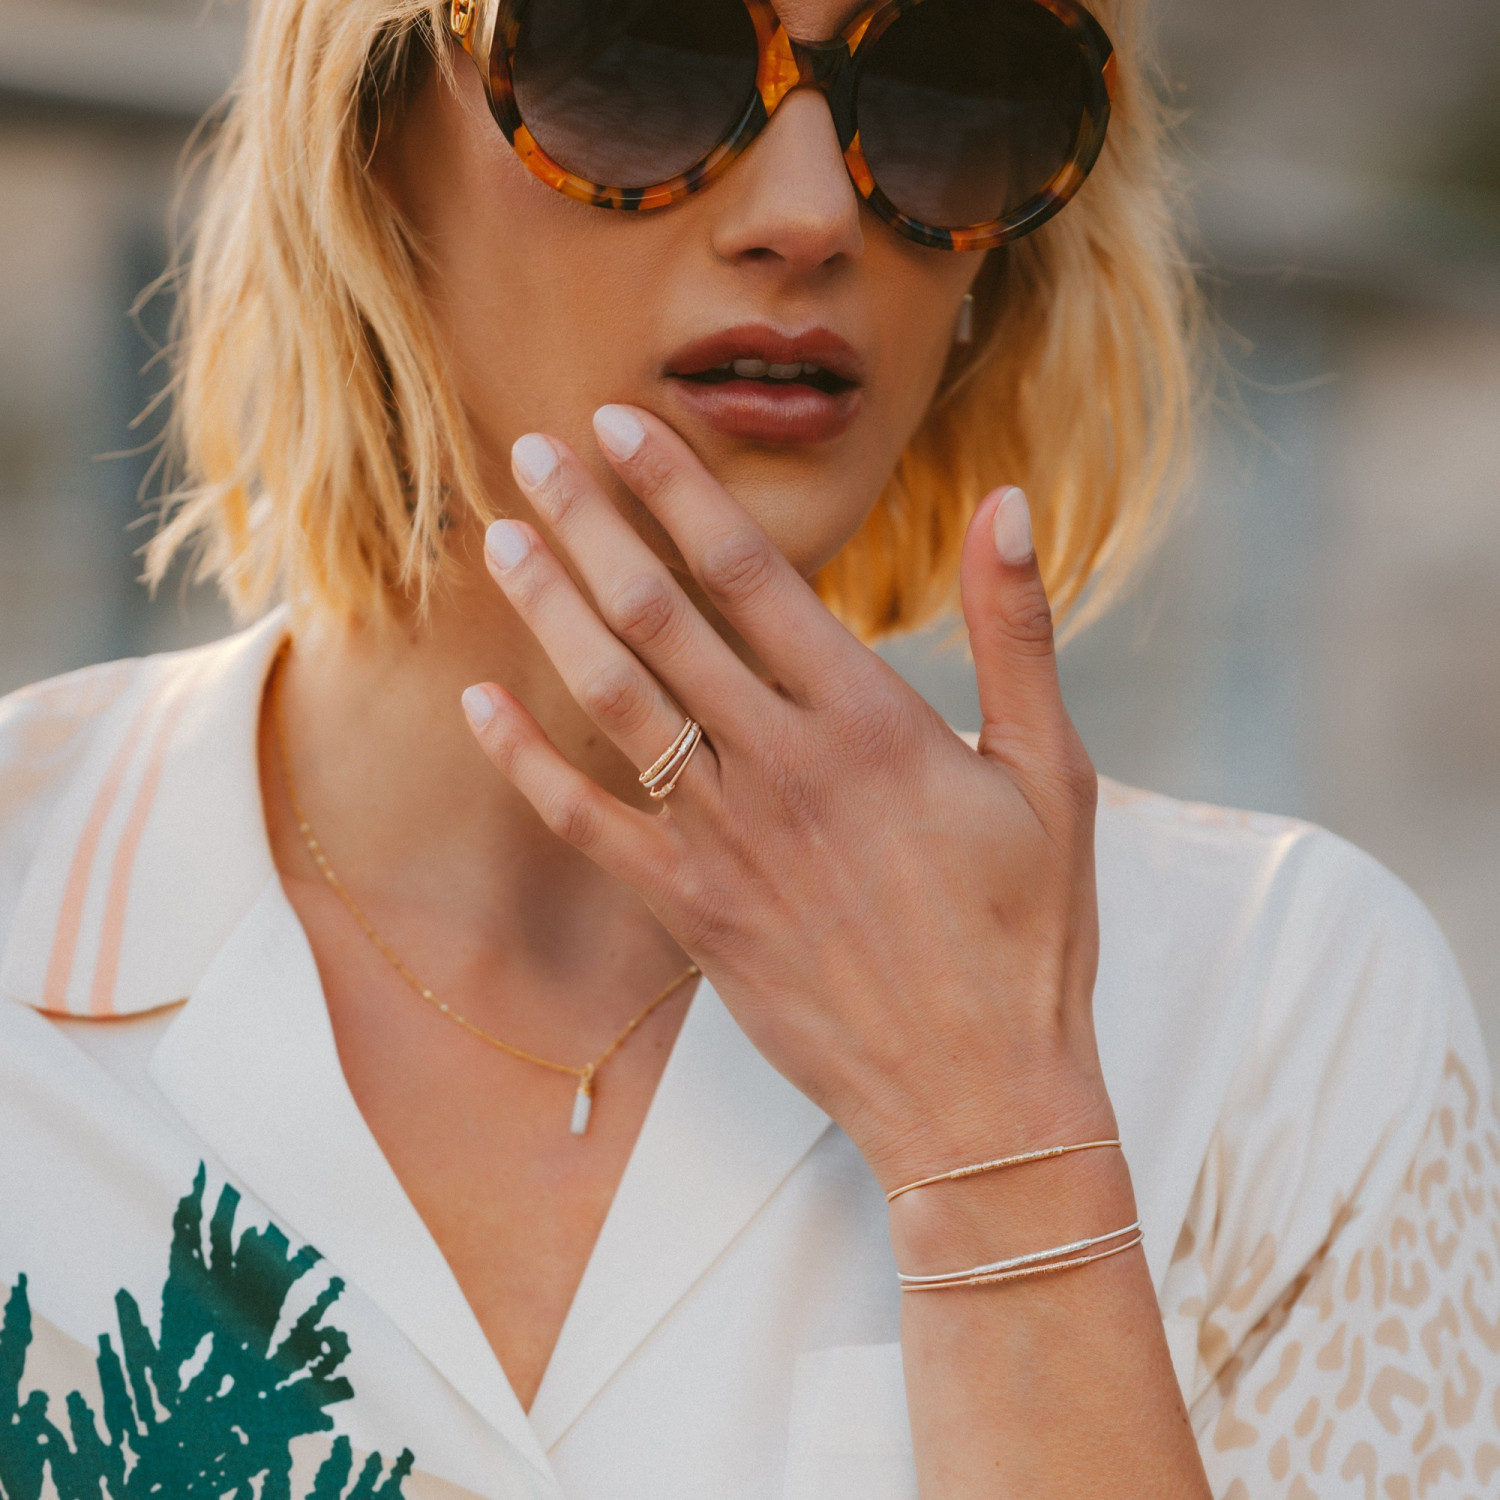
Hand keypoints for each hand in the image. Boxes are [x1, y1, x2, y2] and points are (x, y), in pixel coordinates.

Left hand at [463, 404, 1112, 1188]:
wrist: (980, 1094)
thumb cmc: (1029, 933)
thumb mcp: (1052, 773)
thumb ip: (1015, 633)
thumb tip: (1007, 506)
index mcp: (867, 719)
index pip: (749, 571)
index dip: (676, 488)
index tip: (620, 425)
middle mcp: (780, 764)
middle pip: (660, 615)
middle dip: (589, 523)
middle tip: (530, 448)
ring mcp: (725, 840)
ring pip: (613, 699)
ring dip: (549, 611)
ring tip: (499, 539)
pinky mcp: (691, 912)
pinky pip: (587, 824)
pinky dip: (527, 761)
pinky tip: (482, 704)